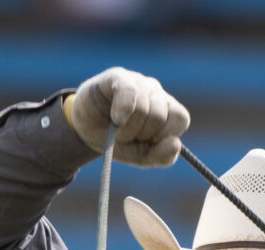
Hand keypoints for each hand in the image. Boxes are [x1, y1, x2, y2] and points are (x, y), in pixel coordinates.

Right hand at [64, 68, 189, 167]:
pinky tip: (116, 119)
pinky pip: (129, 92)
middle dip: (141, 134)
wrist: (84, 130)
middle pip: (159, 116)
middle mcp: (155, 92)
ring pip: (144, 108)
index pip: (180, 118)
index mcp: (166, 109)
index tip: (147, 142)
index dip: (164, 135)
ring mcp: (137, 82)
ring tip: (117, 127)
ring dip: (128, 128)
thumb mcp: (141, 156)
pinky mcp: (118, 77)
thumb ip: (162, 156)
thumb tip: (176, 143)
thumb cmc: (117, 140)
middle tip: (126, 135)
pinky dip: (123, 110)